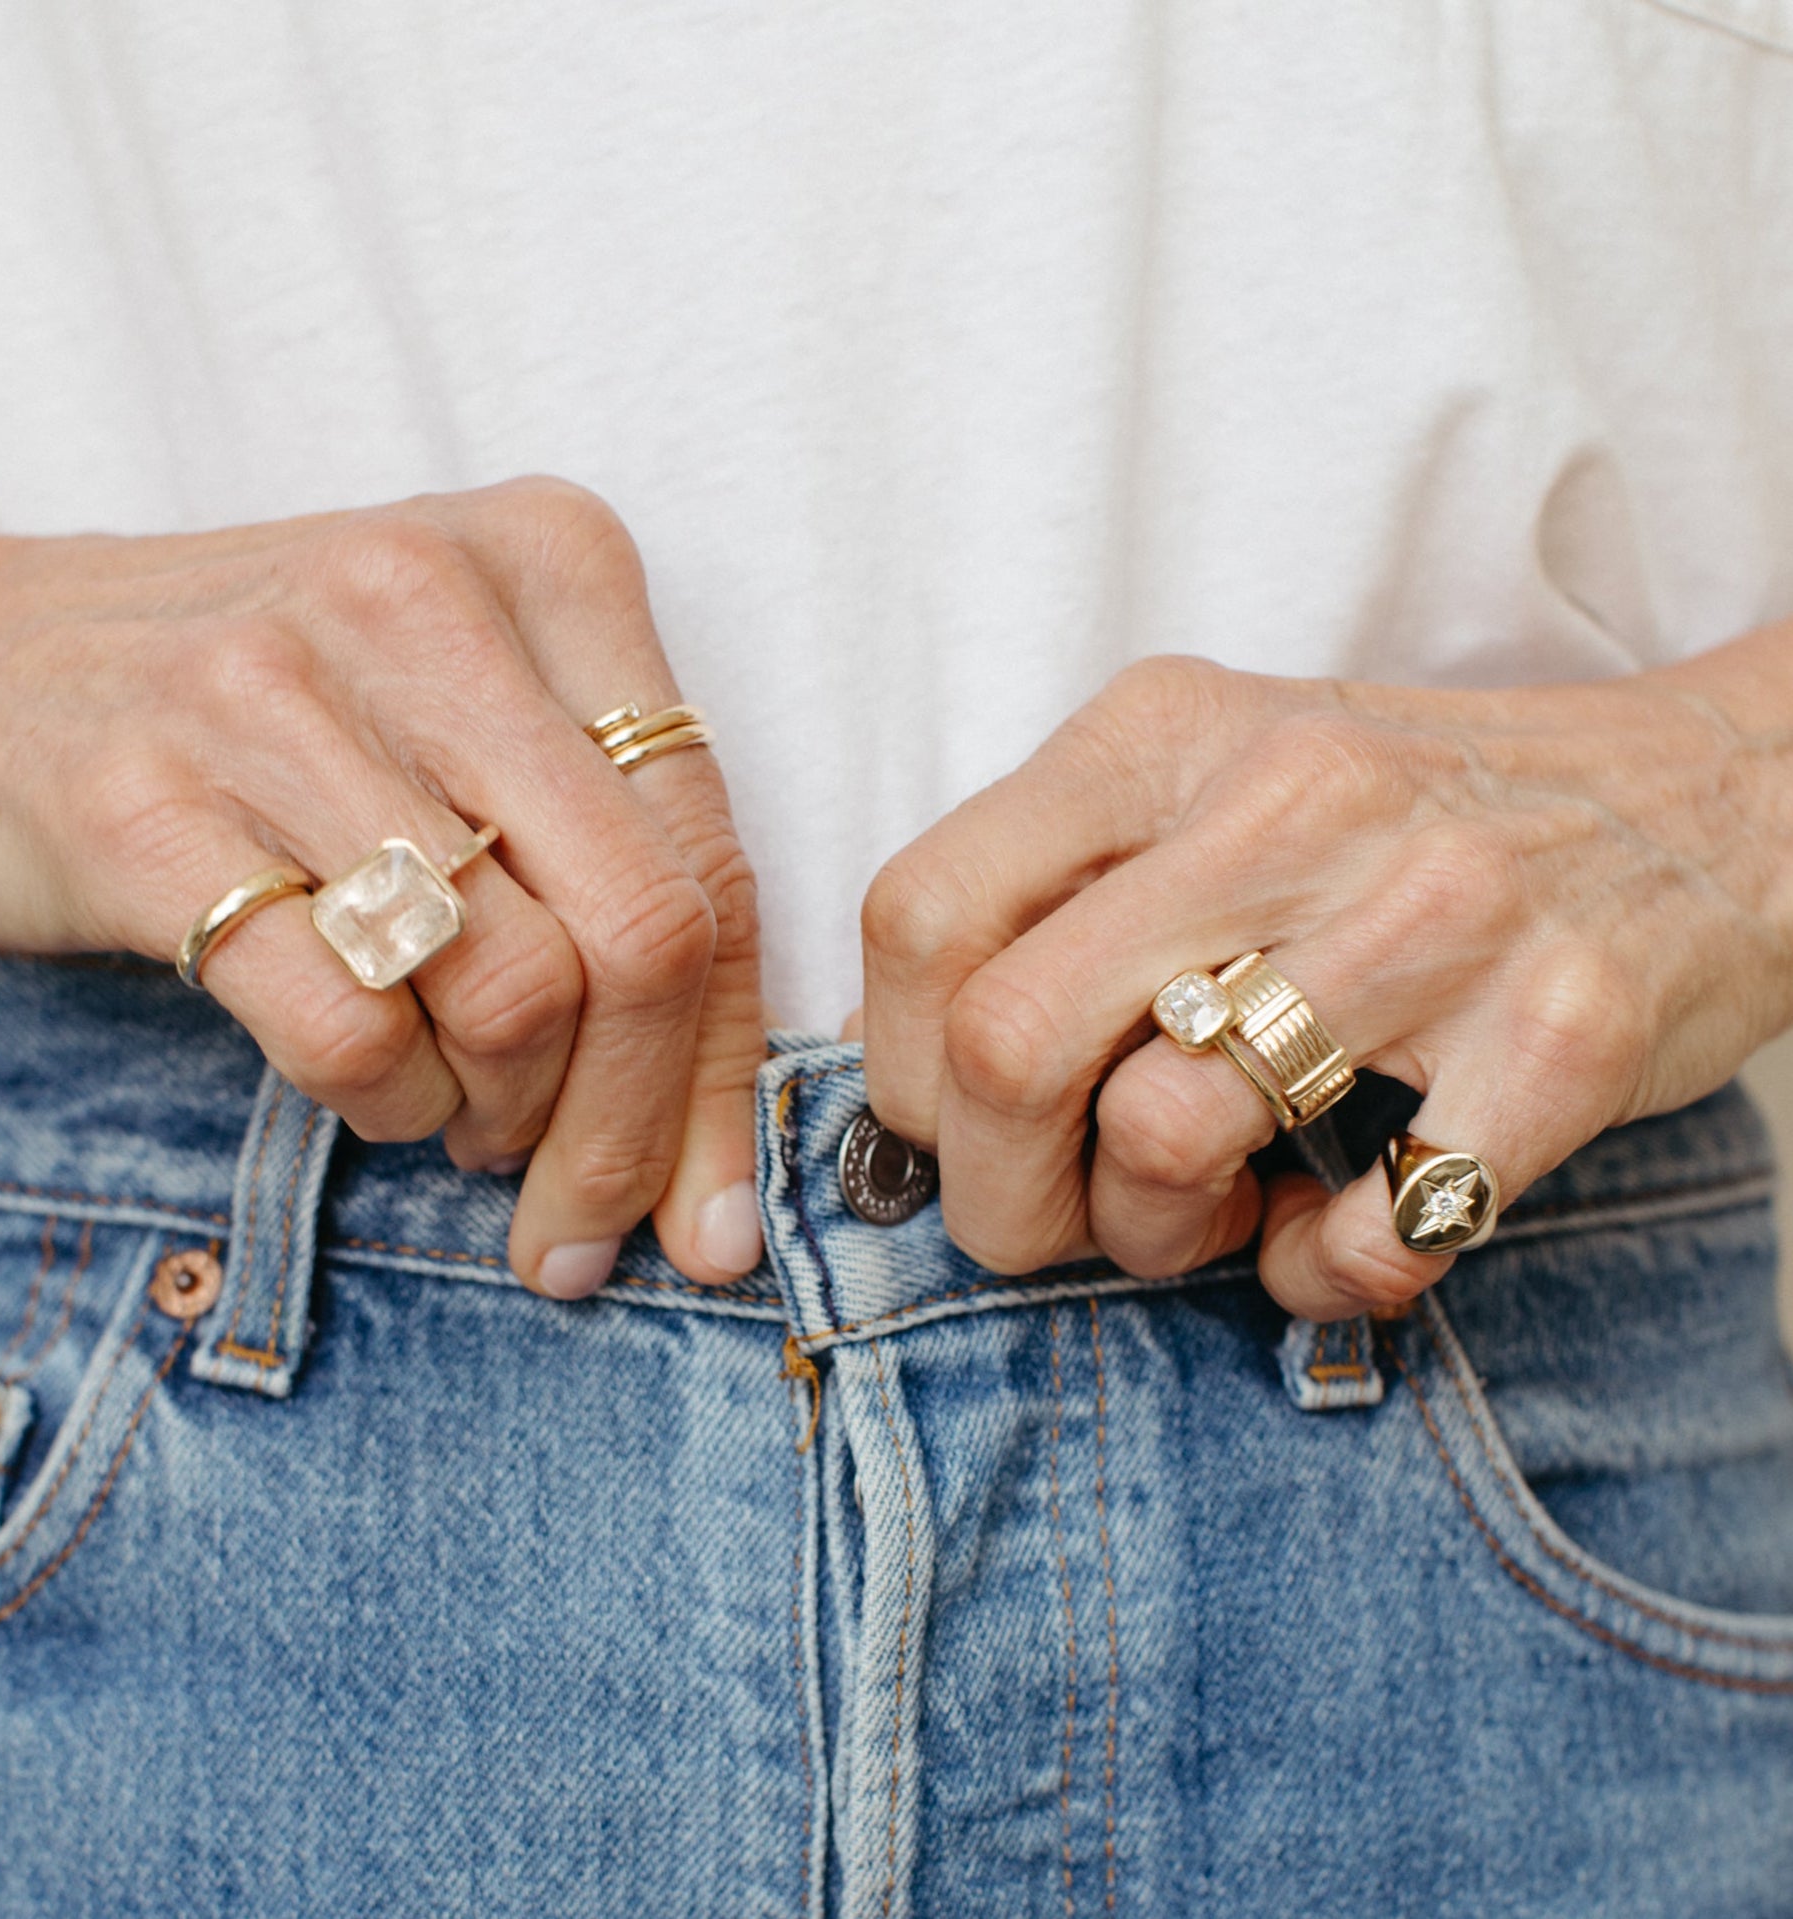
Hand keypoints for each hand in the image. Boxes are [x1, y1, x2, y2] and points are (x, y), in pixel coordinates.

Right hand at [0, 482, 765, 1293]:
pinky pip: (353, 1032)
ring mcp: (277, 695)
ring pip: (514, 994)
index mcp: (553, 560)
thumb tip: (716, 1160)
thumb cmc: (271, 714)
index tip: (713, 1207)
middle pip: (643, 936)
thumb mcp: (472, 723)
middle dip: (636, 1130)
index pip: (713, 856)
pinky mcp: (145, 806)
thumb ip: (616, 874)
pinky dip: (389, 1104)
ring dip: (504, 1113)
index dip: (730, 1066)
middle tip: (587, 1216)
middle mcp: (430, 602)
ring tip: (464, 1107)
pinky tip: (374, 1081)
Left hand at [859, 637, 1792, 1319]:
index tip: (957, 1128)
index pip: (919, 917)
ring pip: (1164, 1137)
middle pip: (1004, 1045)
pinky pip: (1370, 1230)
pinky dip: (1322, 1279)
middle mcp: (1283, 803)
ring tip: (1210, 1217)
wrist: (1710, 794)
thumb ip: (1061, 894)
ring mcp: (1433, 912)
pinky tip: (1334, 1242)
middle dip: (997, 1197)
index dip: (898, 1070)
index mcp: (1160, 732)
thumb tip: (920, 1096)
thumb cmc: (1406, 821)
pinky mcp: (1564, 1029)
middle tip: (1061, 1222)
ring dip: (1157, 1240)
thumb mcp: (1211, 781)